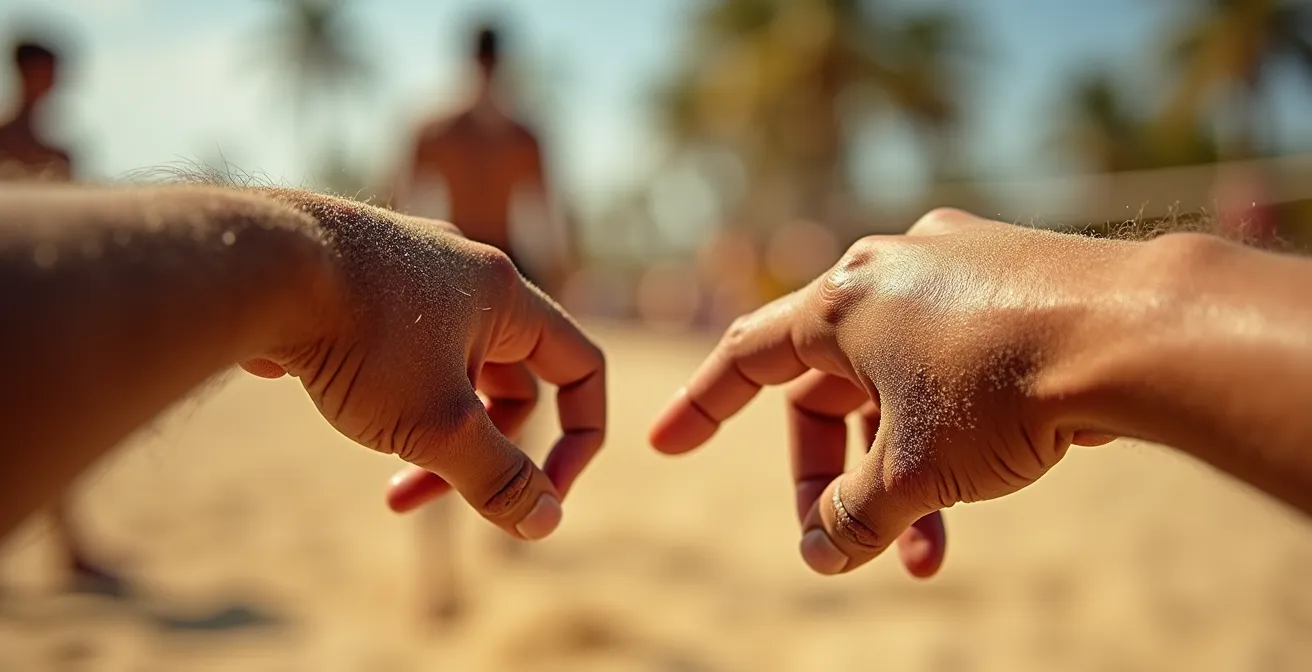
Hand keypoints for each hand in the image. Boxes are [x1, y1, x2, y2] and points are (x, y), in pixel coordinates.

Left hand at [243, 192, 604, 539]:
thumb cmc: (357, 339)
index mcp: (506, 296)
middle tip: (418, 496)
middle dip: (478, 451)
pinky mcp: (359, 278)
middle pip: (510, 379)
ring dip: (430, 429)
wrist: (254, 266)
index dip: (580, 437)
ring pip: (451, 368)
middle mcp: (465, 271)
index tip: (543, 491)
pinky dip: (388, 394)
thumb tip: (545, 523)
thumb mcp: (439, 427)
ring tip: (381, 463)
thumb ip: (498, 478)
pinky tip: (337, 405)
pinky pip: (400, 348)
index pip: (583, 367)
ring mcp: (410, 268)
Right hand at [651, 209, 1121, 575]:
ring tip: (932, 550)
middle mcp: (886, 271)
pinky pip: (950, 360)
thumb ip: (853, 519)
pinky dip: (946, 424)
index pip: (746, 358)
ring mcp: (952, 265)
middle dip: (835, 478)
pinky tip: (987, 471)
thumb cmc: (1003, 390)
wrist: (1135, 330)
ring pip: (896, 383)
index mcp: (839, 303)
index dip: (700, 408)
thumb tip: (821, 557)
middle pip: (829, 389)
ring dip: (900, 468)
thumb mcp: (912, 471)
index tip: (666, 446)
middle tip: (851, 545)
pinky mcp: (1010, 275)